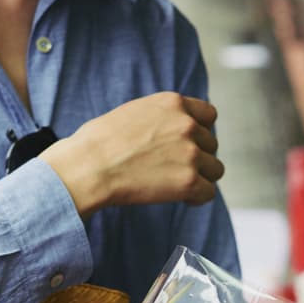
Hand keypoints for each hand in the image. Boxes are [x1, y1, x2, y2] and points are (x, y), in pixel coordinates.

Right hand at [43, 91, 224, 213]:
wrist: (88, 167)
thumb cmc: (98, 143)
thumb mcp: (134, 112)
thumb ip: (160, 118)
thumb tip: (171, 132)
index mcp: (173, 103)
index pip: (208, 114)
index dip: (200, 131)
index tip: (188, 144)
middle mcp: (187, 125)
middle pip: (211, 144)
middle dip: (197, 156)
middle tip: (175, 169)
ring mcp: (190, 153)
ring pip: (215, 169)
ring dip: (201, 177)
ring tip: (179, 184)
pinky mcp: (189, 181)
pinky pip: (208, 192)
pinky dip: (197, 198)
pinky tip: (183, 199)